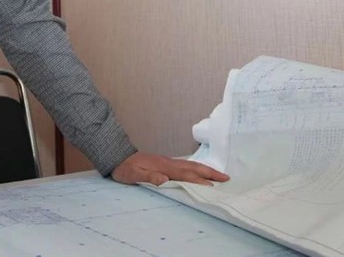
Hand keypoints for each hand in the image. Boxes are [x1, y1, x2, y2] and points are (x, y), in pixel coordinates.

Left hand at [111, 151, 228, 186]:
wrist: (117, 156)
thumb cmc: (125, 168)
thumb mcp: (132, 175)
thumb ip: (147, 177)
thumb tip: (163, 179)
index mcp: (163, 166)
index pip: (185, 174)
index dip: (198, 180)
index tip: (212, 186)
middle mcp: (168, 163)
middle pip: (193, 167)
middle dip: (210, 172)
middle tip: (226, 177)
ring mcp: (168, 162)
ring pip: (191, 165)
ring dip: (206, 170)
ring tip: (219, 175)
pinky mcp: (166, 163)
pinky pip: (186, 166)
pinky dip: (197, 169)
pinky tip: (200, 172)